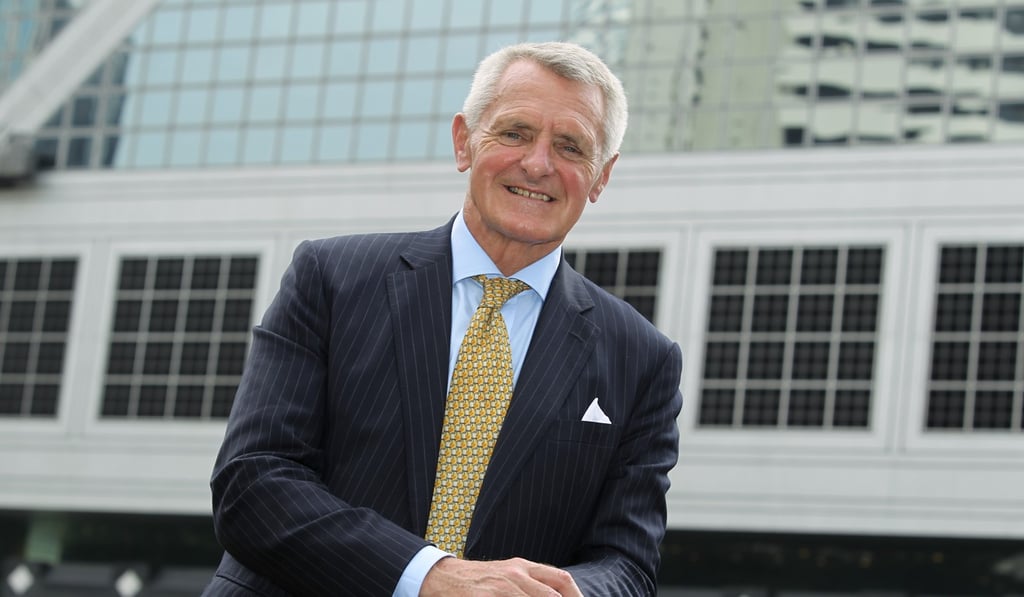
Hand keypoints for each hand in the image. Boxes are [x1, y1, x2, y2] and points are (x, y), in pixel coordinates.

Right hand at [420, 556, 582, 596]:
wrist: (441, 578)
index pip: (561, 580)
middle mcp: (517, 574)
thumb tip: (553, 594)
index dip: (576, 596)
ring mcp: (503, 587)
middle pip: (553, 595)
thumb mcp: (506, 575)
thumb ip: (529, 584)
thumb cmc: (476, 581)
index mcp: (524, 567)